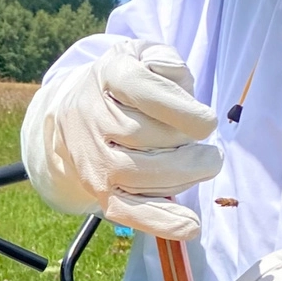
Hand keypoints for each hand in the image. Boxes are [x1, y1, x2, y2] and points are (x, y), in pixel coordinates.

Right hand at [22, 40, 222, 238]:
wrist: (73, 112)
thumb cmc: (123, 84)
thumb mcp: (142, 54)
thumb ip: (165, 60)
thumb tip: (177, 81)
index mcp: (110, 74)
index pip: (144, 91)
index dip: (181, 109)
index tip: (208, 123)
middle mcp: (93, 117)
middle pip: (146, 136)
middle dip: (185, 144)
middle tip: (207, 146)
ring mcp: (93, 158)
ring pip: (142, 174)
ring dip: (183, 175)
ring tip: (204, 165)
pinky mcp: (97, 190)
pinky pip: (127, 210)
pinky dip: (160, 222)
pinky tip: (190, 226)